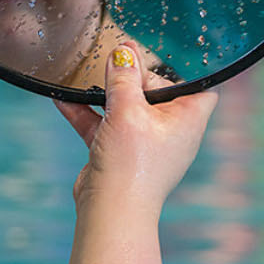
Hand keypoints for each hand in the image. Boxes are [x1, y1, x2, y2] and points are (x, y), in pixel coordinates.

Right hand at [53, 43, 216, 213]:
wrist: (109, 210)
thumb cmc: (132, 164)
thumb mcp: (128, 110)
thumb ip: (123, 78)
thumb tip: (122, 53)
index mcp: (187, 120)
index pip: (201, 88)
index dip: (186, 71)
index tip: (162, 58)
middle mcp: (170, 131)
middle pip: (156, 92)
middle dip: (133, 76)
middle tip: (114, 59)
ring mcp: (143, 143)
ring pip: (126, 108)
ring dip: (106, 93)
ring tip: (89, 72)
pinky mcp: (118, 152)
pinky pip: (103, 125)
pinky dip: (86, 112)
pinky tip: (62, 98)